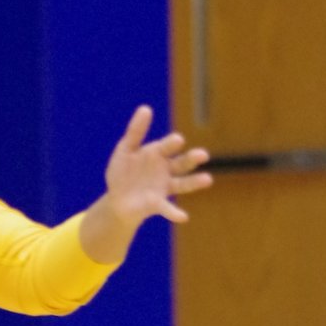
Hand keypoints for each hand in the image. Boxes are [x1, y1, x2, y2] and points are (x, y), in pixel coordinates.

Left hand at [105, 105, 211, 226]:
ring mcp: (164, 187)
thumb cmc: (123, 170)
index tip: (178, 140)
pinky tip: (183, 217)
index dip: (172, 143)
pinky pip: (168, 208)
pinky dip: (175, 213)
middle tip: (203, 154)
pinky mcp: (157, 204)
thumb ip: (136, 131)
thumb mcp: (126, 149)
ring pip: (182, 184)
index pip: (166, 146)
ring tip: (208, 179)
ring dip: (194, 182)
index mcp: (157, 154)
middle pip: (181, 163)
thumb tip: (146, 108)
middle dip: (191, 159)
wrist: (117, 198)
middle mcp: (165, 170)